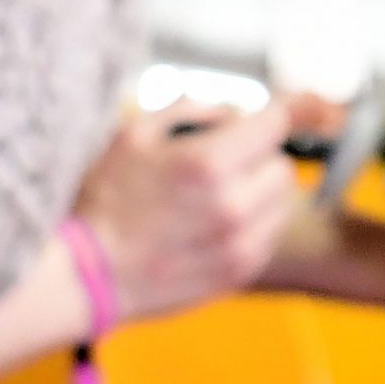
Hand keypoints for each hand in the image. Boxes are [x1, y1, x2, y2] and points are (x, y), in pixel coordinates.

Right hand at [76, 99, 311, 321]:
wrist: (87, 274)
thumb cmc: (103, 202)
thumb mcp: (132, 135)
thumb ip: (190, 110)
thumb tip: (233, 112)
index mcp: (206, 163)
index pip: (276, 122)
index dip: (287, 110)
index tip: (297, 109)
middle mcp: (232, 204)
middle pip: (282, 164)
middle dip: (257, 157)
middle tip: (222, 165)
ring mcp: (240, 242)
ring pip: (282, 201)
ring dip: (259, 192)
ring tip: (217, 198)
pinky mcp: (240, 270)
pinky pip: (269, 234)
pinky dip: (252, 224)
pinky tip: (213, 226)